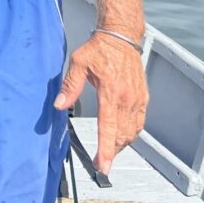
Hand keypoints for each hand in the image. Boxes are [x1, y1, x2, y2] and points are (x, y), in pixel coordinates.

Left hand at [54, 32, 148, 175]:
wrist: (122, 37)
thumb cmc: (100, 48)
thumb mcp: (79, 63)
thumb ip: (70, 86)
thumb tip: (60, 105)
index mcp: (110, 92)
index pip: (108, 127)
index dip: (106, 149)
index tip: (103, 165)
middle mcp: (127, 98)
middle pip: (121, 135)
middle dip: (111, 152)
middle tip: (100, 162)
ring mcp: (137, 99)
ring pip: (132, 132)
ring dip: (121, 145)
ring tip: (109, 151)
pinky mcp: (143, 97)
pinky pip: (139, 123)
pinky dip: (131, 134)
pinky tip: (123, 137)